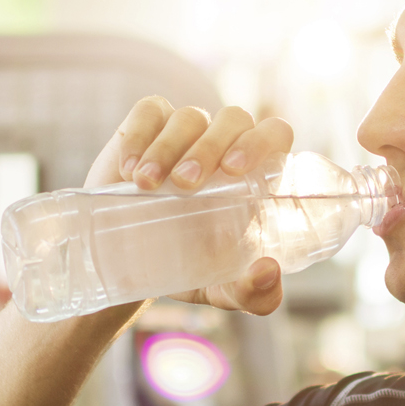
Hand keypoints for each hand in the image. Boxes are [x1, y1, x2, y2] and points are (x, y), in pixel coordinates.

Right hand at [83, 97, 293, 315]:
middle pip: (232, 120)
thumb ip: (253, 294)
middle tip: (187, 184)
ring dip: (168, 148)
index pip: (274, 133)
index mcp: (255, 174)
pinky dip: (140, 136)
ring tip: (147, 185)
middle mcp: (225, 145)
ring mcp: (186, 131)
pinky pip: (150, 111)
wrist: (130, 263)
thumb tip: (267, 272)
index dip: (261, 142)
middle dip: (210, 147)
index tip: (234, 170)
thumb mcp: (220, 289)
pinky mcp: (147, 127)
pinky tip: (129, 169)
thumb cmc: (189, 267)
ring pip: (189, 117)